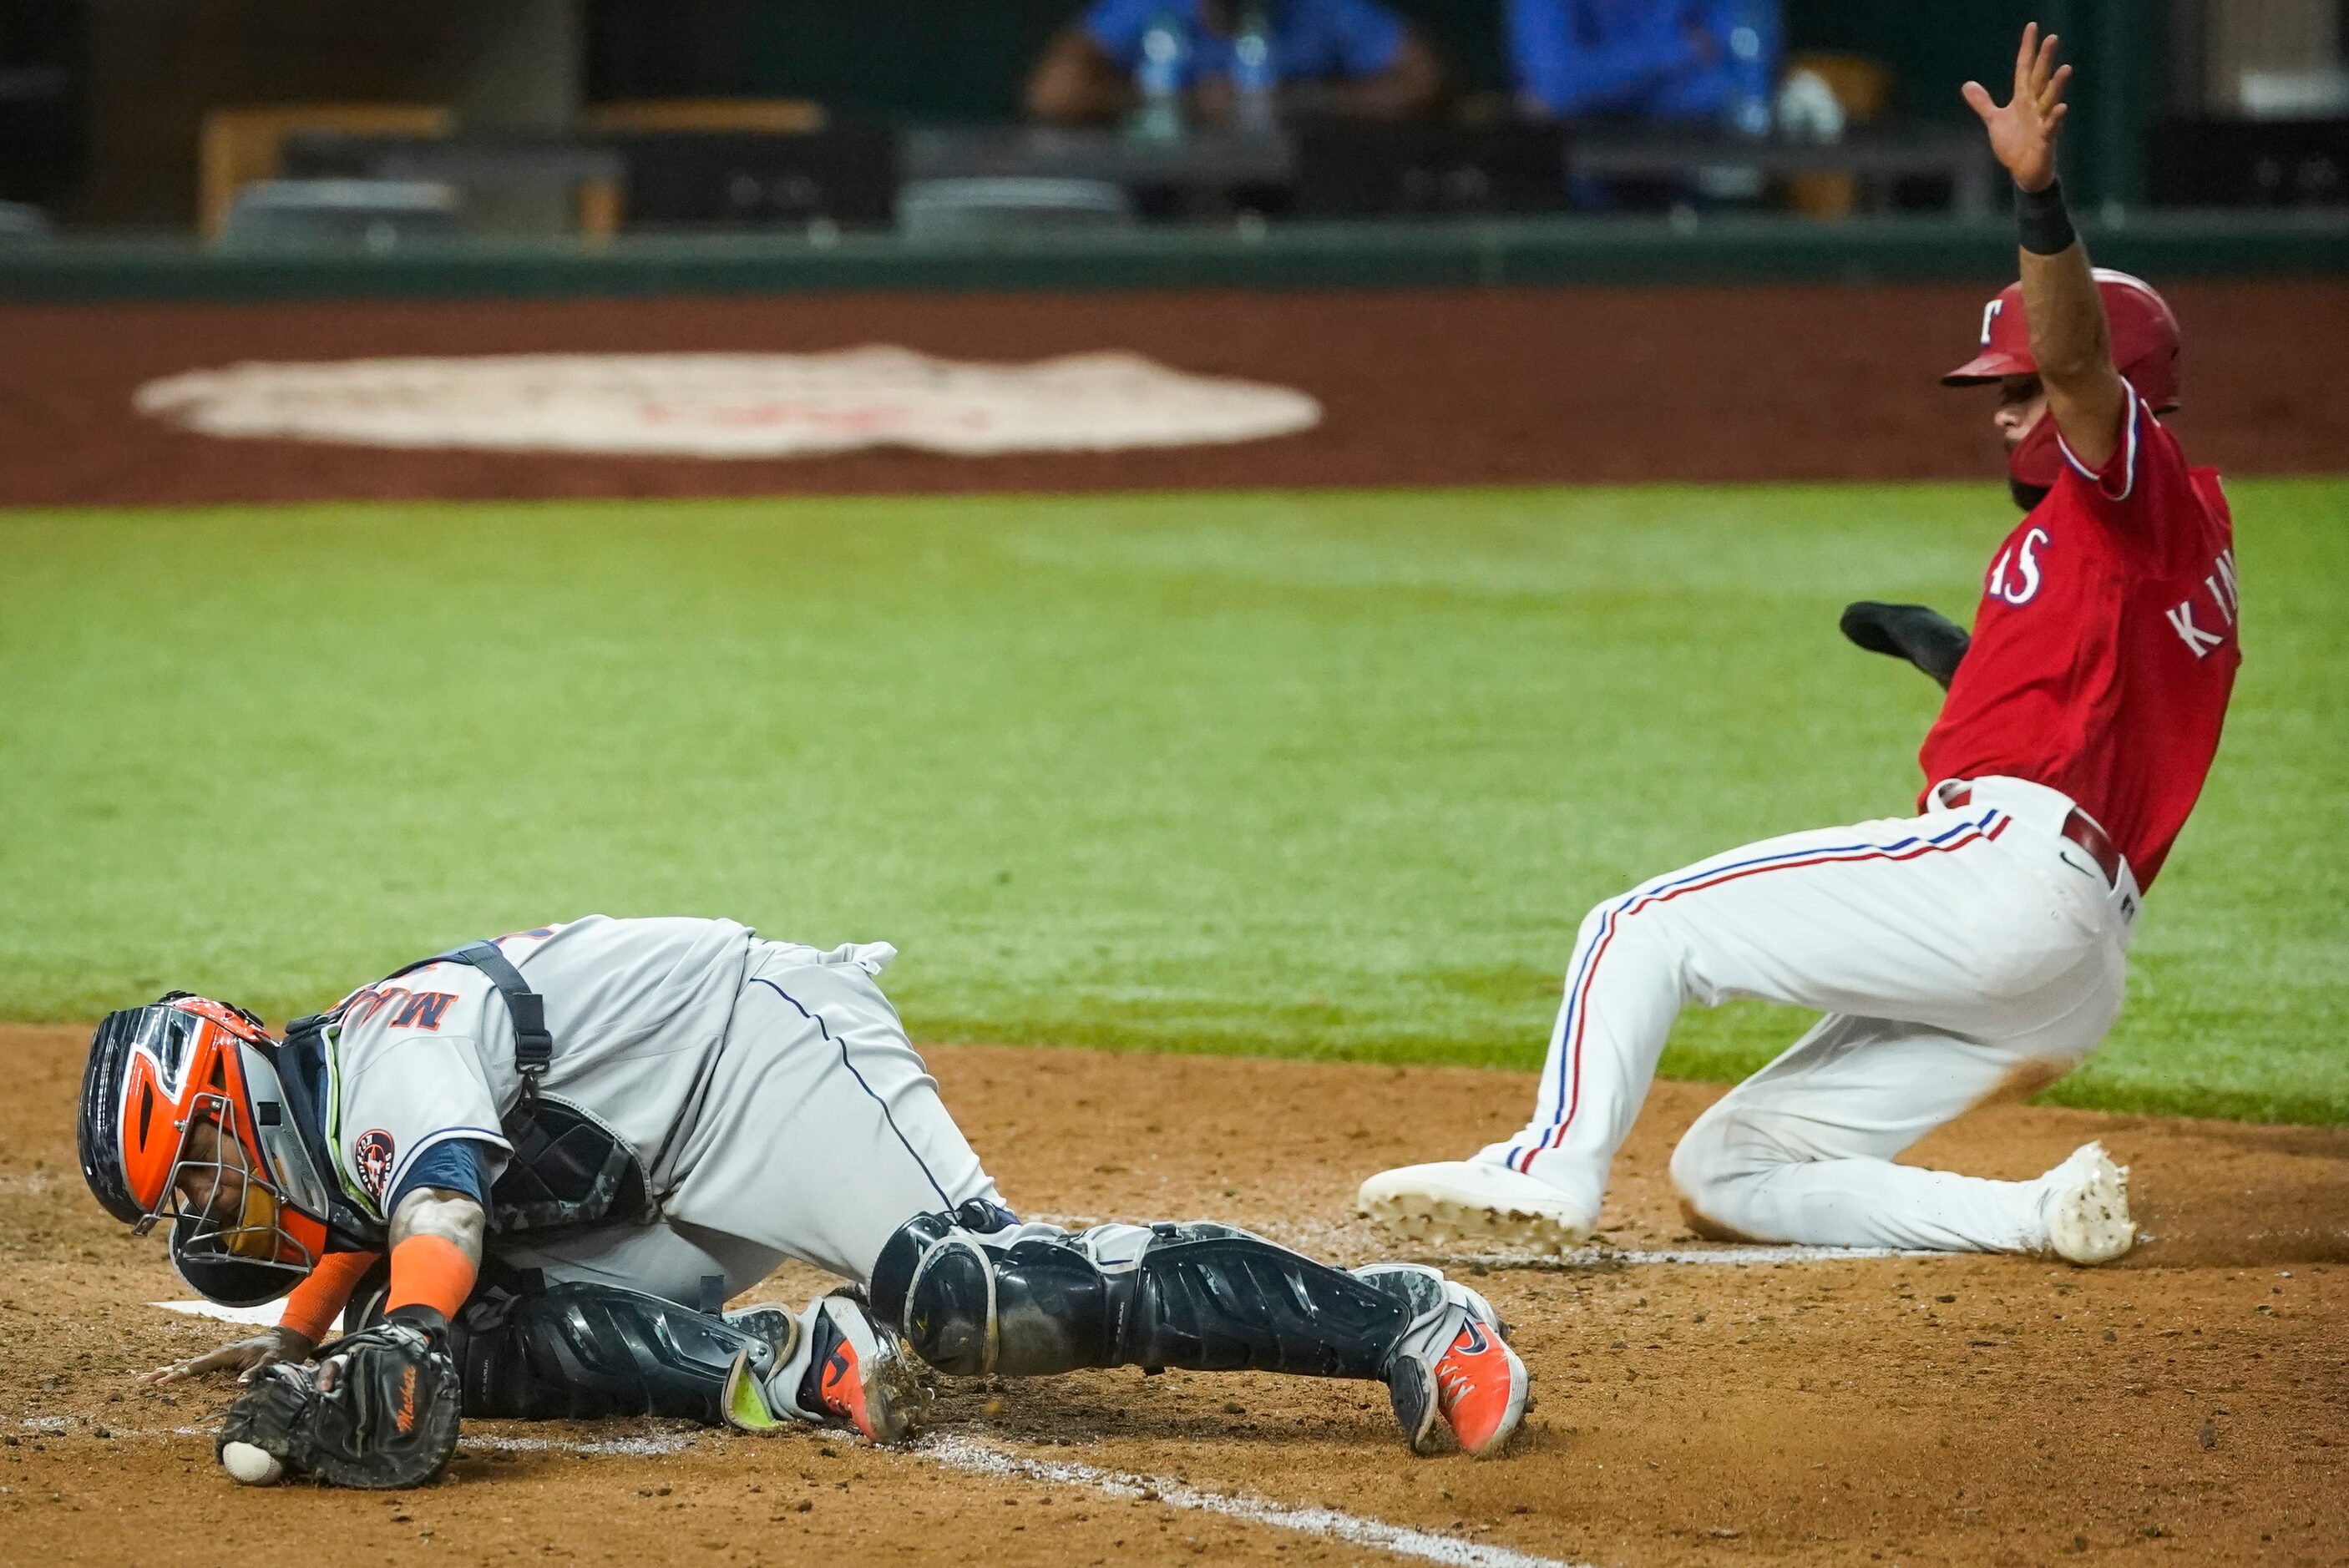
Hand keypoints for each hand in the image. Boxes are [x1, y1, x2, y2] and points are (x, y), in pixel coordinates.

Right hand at [140, 1326, 315, 1386]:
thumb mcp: (272, 1362)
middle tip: (141, 1381)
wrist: (286, 1340)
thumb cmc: (279, 1352)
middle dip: (163, 1372)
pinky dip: (181, 1370)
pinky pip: (197, 1366)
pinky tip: (171, 1373)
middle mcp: (218, 1354)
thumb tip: (241, 1384)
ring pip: (189, 1364)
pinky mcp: (222, 1360)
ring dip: (168, 1370)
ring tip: (147, 1378)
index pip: (197, 1366)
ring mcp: (219, 1357)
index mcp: (226, 1354)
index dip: (178, 1375)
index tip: (160, 1383)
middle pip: (186, 1364)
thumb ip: (257, 1372)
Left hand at [1963, 23, 2069, 192]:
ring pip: (2050, 100)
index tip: (2032, 27)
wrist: (2023, 172)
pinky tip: (2062, 107)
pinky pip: (2051, 127)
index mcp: (2023, 99)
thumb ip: (1983, 103)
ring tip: (2066, 68)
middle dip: (2045, 60)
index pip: (2025, 68)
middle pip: (2039, 79)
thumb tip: (1967, 85)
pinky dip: (2056, 118)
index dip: (2027, 49)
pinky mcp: (2045, 140)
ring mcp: (2042, 122)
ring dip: (2057, 85)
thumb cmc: (2014, 144)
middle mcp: (2035, 107)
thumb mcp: (1995, 120)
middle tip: (2052, 37)